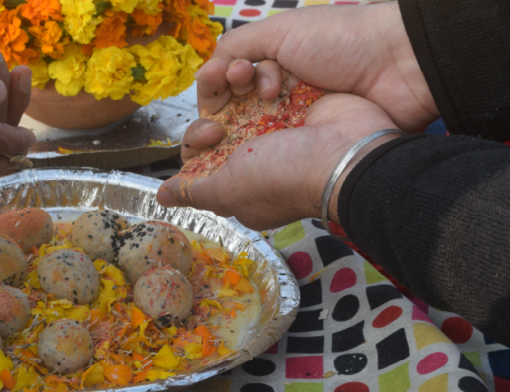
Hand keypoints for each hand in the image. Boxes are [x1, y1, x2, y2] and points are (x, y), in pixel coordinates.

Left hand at [159, 91, 400, 230]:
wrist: (347, 154)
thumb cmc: (285, 178)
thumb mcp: (228, 189)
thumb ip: (195, 190)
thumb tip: (162, 196)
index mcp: (240, 183)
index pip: (202, 157)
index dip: (197, 140)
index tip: (211, 133)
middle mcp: (259, 157)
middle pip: (219, 122)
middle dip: (213, 110)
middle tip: (222, 117)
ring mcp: (281, 128)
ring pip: (242, 98)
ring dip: (234, 84)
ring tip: (239, 78)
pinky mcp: (299, 103)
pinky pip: (270, 81)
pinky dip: (264, 76)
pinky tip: (267, 79)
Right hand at [196, 3, 437, 131]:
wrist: (399, 65)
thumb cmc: (342, 41)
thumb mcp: (280, 32)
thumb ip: (235, 48)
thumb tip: (206, 73)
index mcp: (267, 64)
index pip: (222, 84)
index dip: (215, 84)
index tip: (227, 78)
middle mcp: (275, 96)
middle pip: (229, 113)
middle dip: (225, 105)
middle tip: (242, 93)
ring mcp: (291, 123)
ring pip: (246, 136)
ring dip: (242, 123)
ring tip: (267, 101)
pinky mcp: (308, 146)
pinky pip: (273, 153)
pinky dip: (265, 144)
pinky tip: (269, 135)